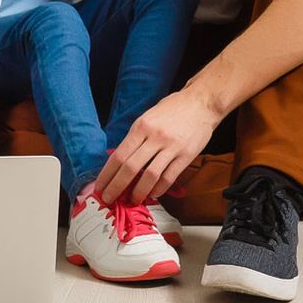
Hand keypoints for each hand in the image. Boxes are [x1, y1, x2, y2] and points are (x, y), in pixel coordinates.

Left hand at [94, 89, 221, 203]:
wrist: (201, 102)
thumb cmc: (173, 108)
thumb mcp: (148, 116)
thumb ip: (136, 136)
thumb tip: (121, 159)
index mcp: (141, 126)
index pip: (119, 155)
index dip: (107, 175)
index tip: (100, 187)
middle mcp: (154, 137)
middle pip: (130, 168)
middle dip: (117, 187)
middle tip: (109, 199)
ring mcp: (171, 147)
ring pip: (150, 176)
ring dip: (138, 192)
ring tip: (132, 200)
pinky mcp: (186, 155)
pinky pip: (169, 177)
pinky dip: (159, 189)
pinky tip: (152, 193)